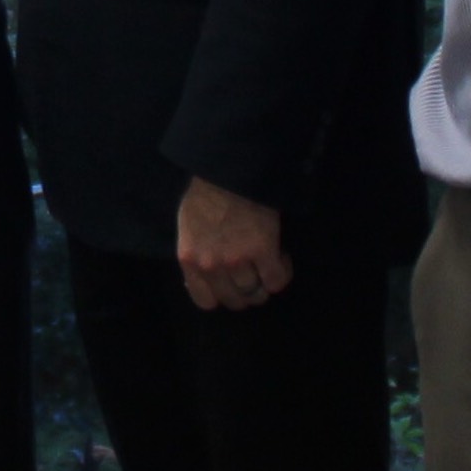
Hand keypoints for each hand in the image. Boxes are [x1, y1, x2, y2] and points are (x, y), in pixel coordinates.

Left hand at [173, 177, 291, 311]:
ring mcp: (237, 260)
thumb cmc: (206, 192)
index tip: (230, 285)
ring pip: (256, 293)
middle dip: (246, 293)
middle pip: (234, 300)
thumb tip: (202, 274)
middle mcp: (211, 266)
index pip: (205, 301)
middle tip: (254, 276)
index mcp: (190, 260)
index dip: (222, 296)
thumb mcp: (188, 227)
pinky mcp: (263, 250)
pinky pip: (277, 280)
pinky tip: (282, 257)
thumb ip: (195, 253)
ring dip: (265, 282)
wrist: (228, 169)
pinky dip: (282, 273)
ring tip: (269, 263)